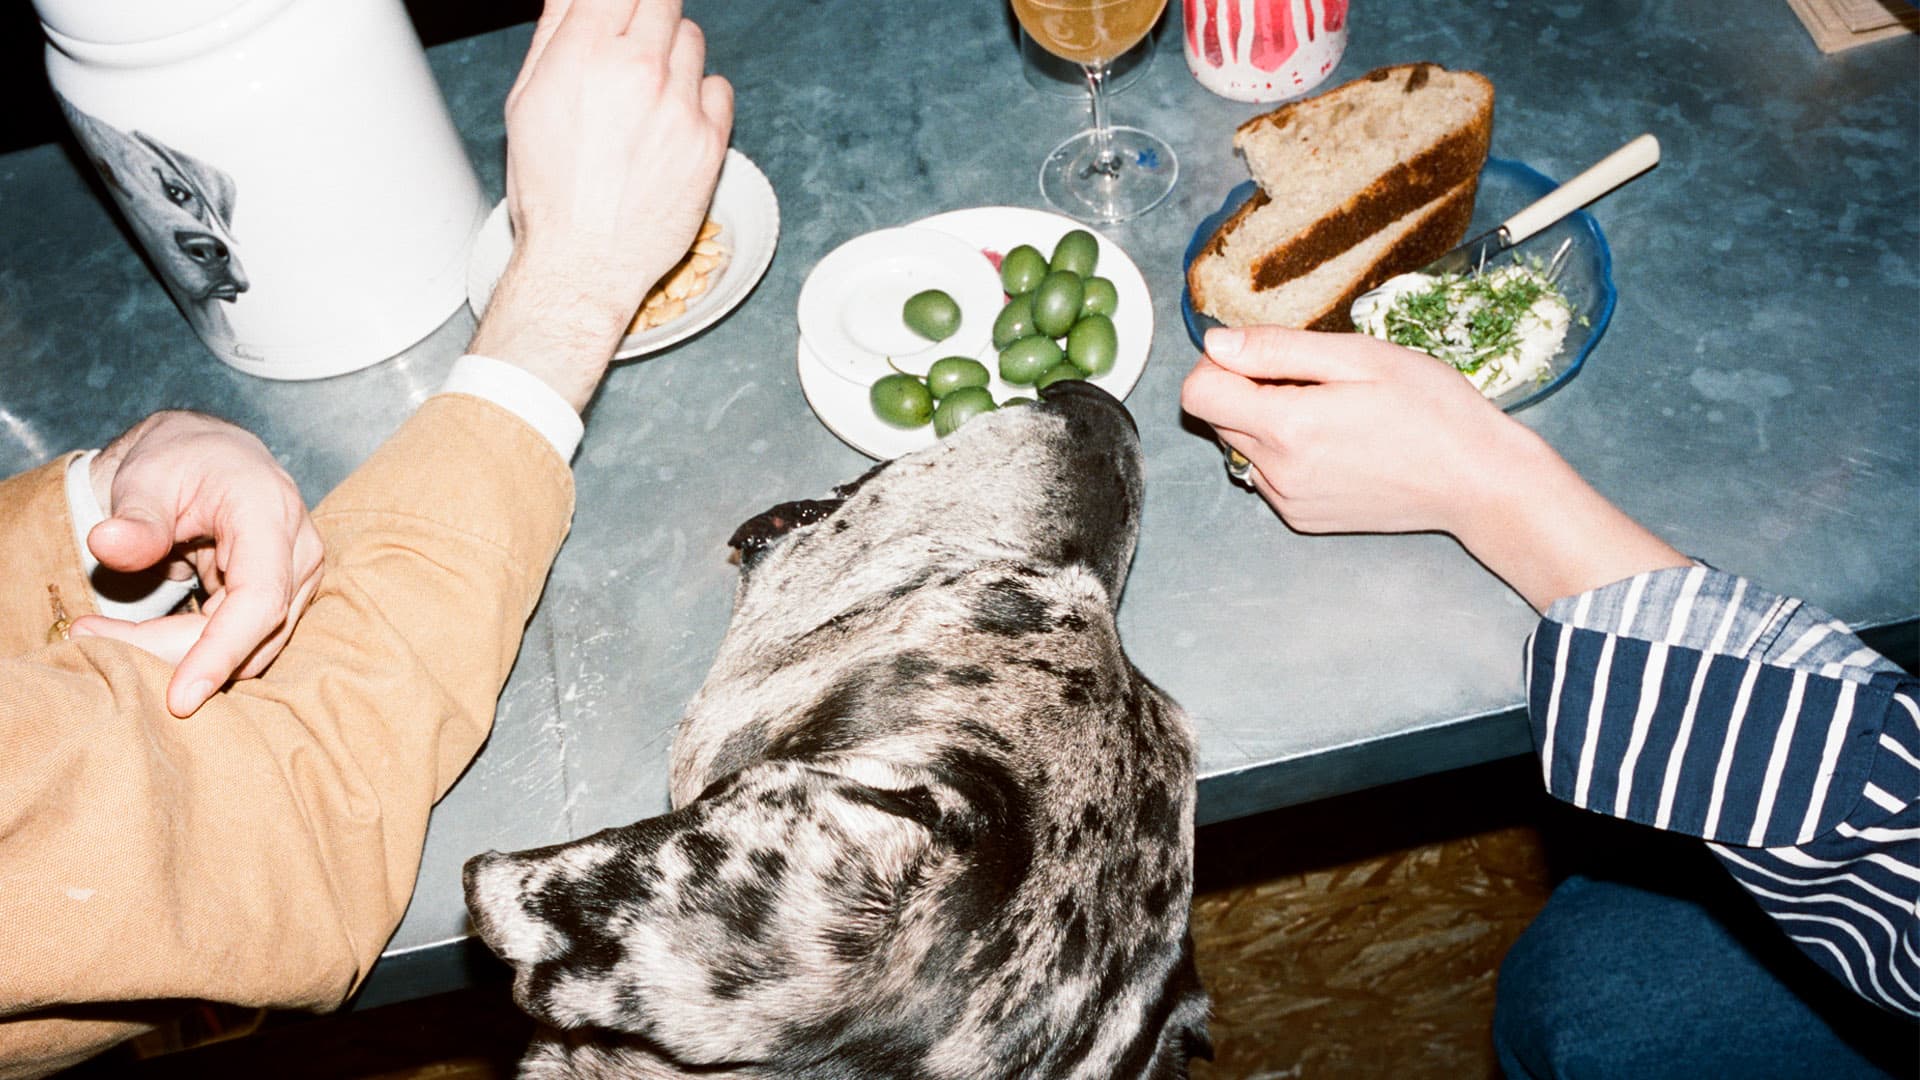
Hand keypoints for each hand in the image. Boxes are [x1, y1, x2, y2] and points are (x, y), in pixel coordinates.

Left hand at [68, 411, 324, 717]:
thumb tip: (108, 544)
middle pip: (249, 634)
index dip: (221, 652)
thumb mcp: (146, 477)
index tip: (179, 698)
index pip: (261, 599)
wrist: (211, 457)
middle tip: (88, 637)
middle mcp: (299, 551)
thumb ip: (135, 516)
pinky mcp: (283, 601)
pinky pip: (240, 645)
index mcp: (270, 512)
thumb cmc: (181, 460)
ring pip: (247, 650)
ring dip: (178, 656)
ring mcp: (297, 580)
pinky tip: (140, 633)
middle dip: (172, 652)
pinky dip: (188, 650)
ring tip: (104, 632)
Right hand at [470, 0, 734, 409]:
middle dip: (647, 16)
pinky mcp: (709, 140)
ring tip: (646, 95)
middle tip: (634, 45)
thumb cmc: (550, 191)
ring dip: (672, 55)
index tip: (623, 8)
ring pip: (692, 40)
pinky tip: (673, 122)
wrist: (585, 262)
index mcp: (586, 54)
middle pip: (662, 0)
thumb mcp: (528, 101)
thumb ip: (555, 35)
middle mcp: (638, 71)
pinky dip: (700, 96)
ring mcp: (680, 105)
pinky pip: (720, 88)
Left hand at [1181, 326, 1527, 535]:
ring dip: (1268, 421)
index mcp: (1286, 428)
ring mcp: (1288, 501)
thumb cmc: (1430, 409)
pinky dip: (1288, 451)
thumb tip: (1215, 342)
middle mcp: (1277, 473)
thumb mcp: (1358, 356)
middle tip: (1313, 378)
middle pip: (1218, 418)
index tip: (1261, 354)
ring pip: (1241, 446)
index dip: (1219, 364)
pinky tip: (1337, 440)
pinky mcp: (1302, 517)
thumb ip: (1277, 349)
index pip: (1197, 394)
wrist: (1476, 480)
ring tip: (1331, 410)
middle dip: (1248, 388)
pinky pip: (1268, 473)